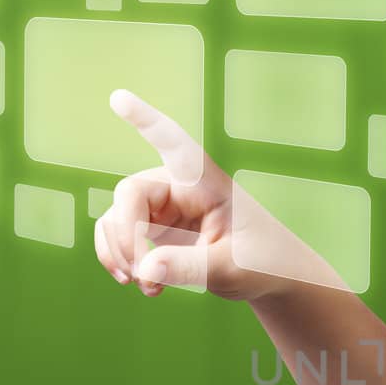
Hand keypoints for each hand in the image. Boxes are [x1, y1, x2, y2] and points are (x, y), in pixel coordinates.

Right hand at [95, 89, 289, 300]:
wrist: (269, 277)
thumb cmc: (263, 261)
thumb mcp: (231, 268)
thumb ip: (190, 267)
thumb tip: (144, 270)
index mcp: (207, 183)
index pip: (174, 144)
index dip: (145, 121)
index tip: (118, 97)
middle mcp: (179, 187)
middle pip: (129, 194)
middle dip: (126, 237)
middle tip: (140, 275)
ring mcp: (163, 207)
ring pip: (116, 217)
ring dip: (120, 253)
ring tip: (145, 286)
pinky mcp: (154, 229)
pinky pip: (119, 236)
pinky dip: (121, 260)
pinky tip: (145, 285)